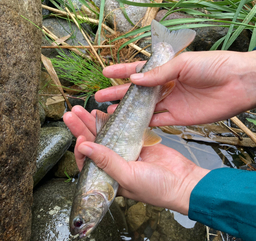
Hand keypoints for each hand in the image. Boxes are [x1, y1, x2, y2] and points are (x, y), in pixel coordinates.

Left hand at [63, 106, 208, 214]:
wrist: (182, 181)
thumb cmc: (156, 188)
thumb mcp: (128, 176)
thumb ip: (106, 161)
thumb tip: (85, 147)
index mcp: (107, 178)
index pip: (87, 162)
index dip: (81, 149)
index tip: (79, 137)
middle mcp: (113, 164)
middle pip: (93, 144)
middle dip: (81, 128)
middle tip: (71, 114)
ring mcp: (125, 152)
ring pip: (105, 135)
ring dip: (94, 122)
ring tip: (82, 109)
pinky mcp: (136, 143)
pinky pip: (121, 130)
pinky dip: (113, 121)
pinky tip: (103, 113)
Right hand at [96, 50, 255, 125]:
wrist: (238, 84)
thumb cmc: (212, 66)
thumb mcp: (182, 64)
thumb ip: (158, 74)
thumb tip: (133, 79)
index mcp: (166, 69)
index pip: (139, 70)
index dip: (121, 71)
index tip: (105, 73)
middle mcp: (166, 86)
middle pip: (137, 91)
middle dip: (118, 93)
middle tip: (100, 96)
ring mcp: (171, 102)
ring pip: (144, 107)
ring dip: (128, 110)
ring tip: (110, 112)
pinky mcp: (178, 117)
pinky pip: (157, 120)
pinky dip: (144, 123)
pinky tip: (130, 123)